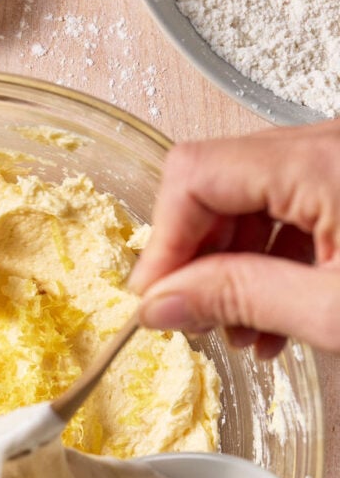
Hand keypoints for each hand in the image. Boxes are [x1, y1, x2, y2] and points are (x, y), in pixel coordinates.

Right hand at [131, 121, 339, 357]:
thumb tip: (161, 303)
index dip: (164, 242)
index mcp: (322, 161)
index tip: (157, 300)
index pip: (196, 175)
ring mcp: (338, 161)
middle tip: (195, 320)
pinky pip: (288, 211)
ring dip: (231, 269)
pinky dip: (269, 262)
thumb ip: (242, 298)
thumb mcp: (334, 311)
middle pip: (217, 185)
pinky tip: (274, 316)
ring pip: (248, 201)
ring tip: (241, 331)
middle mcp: (328, 145)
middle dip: (195, 259)